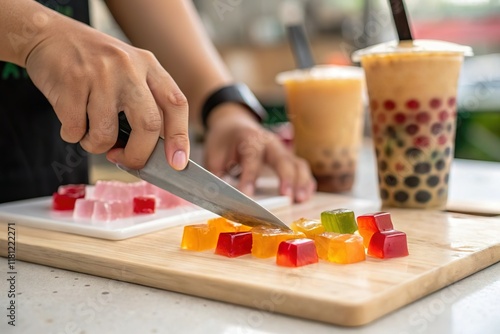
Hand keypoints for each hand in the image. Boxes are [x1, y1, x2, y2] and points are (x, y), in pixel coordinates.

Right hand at [25, 14, 188, 169]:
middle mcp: (129, 67)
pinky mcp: (71, 81)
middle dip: (138, 154)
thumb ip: (144, 103)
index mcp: (149, 66)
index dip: (180, 138)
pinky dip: (72, 135)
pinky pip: (76, 129)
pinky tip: (71, 119)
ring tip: (89, 134)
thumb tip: (152, 153)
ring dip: (96, 146)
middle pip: (149, 125)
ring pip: (107, 134)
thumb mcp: (129, 71)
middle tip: (125, 161)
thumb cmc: (93, 63)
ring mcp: (100, 73)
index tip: (177, 163)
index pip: (176, 105)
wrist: (48, 34)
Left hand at [203, 103, 315, 202]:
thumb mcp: (212, 155)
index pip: (251, 157)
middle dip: (287, 178)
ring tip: (300, 199)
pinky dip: (306, 182)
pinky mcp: (287, 158)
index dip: (249, 177)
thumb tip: (216, 197)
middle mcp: (269, 143)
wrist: (233, 123)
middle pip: (283, 158)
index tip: (247, 195)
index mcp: (248, 139)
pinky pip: (301, 169)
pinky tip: (305, 196)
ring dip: (301, 181)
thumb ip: (216, 175)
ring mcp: (281, 150)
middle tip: (287, 197)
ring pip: (297, 163)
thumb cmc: (224, 141)